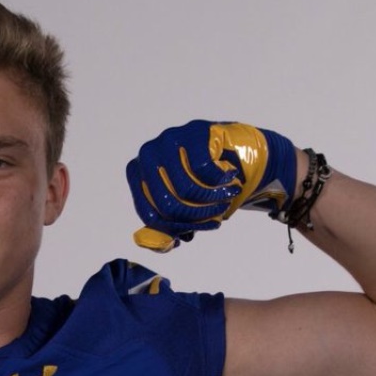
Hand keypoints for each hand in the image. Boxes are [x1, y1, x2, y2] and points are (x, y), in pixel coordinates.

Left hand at [128, 120, 296, 251]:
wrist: (238, 151)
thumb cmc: (205, 182)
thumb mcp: (185, 207)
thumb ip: (169, 228)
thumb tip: (166, 244)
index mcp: (137, 173)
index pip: (151, 216)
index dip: (176, 229)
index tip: (193, 233)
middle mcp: (147, 154)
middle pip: (168, 205)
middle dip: (197, 217)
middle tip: (216, 216)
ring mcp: (169, 139)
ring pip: (186, 190)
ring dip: (213, 200)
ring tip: (226, 197)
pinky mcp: (193, 131)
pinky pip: (203, 170)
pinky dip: (221, 181)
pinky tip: (230, 175)